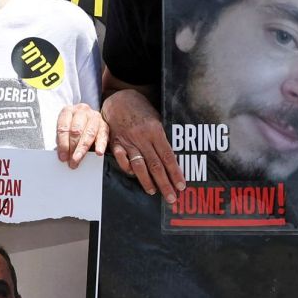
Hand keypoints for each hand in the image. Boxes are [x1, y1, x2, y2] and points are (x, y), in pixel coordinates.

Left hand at [56, 103, 108, 166]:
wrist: (87, 119)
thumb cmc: (72, 127)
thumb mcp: (65, 131)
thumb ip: (62, 141)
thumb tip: (63, 155)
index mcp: (68, 111)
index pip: (63, 127)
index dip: (62, 144)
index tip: (62, 156)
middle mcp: (81, 111)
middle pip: (76, 130)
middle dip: (73, 147)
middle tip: (71, 161)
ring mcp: (94, 116)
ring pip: (89, 133)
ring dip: (83, 149)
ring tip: (78, 159)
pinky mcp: (104, 124)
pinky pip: (103, 135)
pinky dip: (101, 145)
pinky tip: (98, 152)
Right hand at [104, 88, 182, 204]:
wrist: (119, 99)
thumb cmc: (141, 109)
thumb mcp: (157, 119)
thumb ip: (162, 138)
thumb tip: (173, 158)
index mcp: (156, 131)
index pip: (168, 157)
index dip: (175, 173)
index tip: (182, 186)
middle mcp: (142, 138)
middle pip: (155, 165)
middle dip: (165, 184)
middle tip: (171, 198)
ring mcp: (128, 141)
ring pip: (139, 166)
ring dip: (147, 182)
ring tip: (154, 192)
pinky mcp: (115, 143)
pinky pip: (121, 160)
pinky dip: (128, 169)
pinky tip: (134, 177)